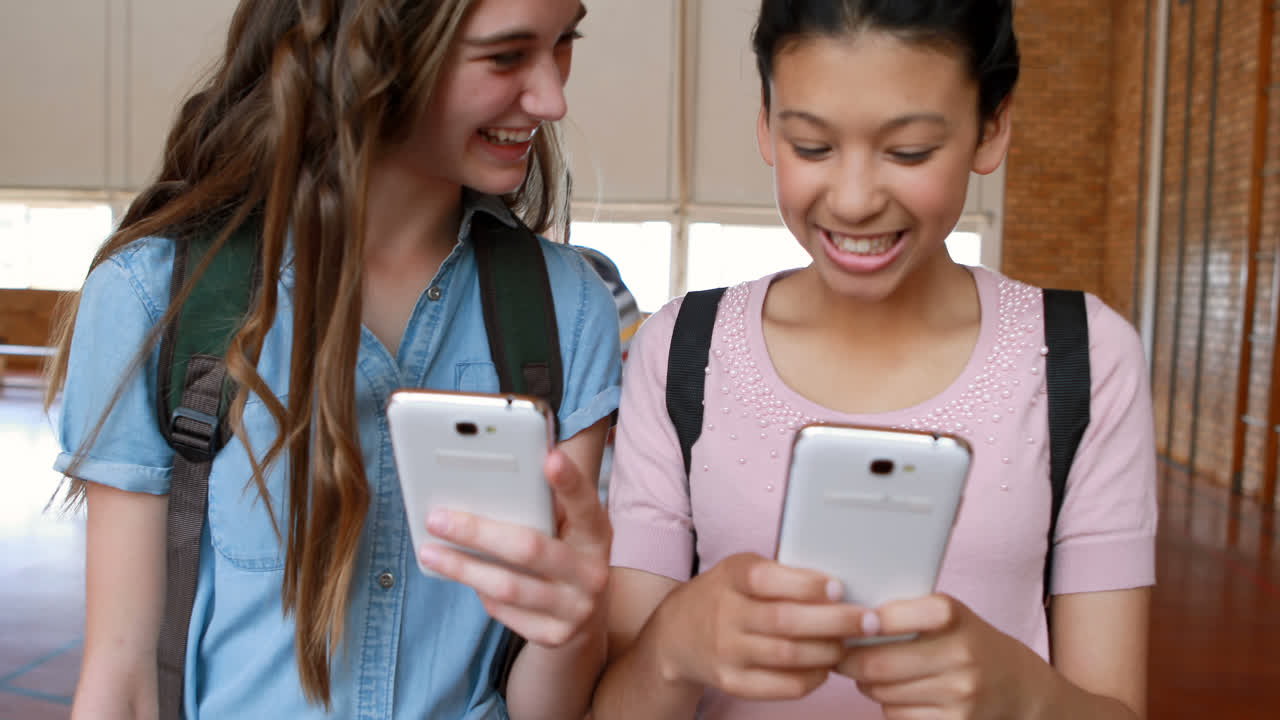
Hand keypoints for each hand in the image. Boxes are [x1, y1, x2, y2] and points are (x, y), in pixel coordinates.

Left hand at [418, 448, 610, 647]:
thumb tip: (486, 480)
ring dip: (462, 567)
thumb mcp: (568, 528)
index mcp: (597, 534)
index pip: (586, 504)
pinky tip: (463, 574)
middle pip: (529, 549)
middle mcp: (593, 572)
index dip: (570, 482)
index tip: (550, 458)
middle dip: (477, 532)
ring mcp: (575, 609)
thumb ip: (543, 506)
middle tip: (437, 518)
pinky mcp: (554, 636)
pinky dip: (479, 589)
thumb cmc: (564, 553)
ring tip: (429, 551)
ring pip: (508, 586)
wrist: (585, 617)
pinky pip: (503, 610)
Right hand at [653, 553, 870, 700]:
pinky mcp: (732, 683)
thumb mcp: (740, 569)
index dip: (805, 584)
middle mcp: (724, 615)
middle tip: (869, 621)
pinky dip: (812, 677)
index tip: (838, 586)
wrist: (675, 635)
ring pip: (788, 656)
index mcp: (730, 577)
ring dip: (828, 651)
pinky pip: (782, 686)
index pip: (765, 580)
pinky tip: (825, 666)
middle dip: (835, 621)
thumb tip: (839, 584)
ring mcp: (726, 652)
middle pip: (785, 621)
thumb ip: (780, 573)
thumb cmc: (723, 595)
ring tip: (849, 643)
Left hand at [837, 594, 1053, 718]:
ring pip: (882, 693)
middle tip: (839, 655)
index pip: (884, 618)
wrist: (1018, 685)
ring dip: (866, 685)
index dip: (857, 626)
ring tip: (873, 673)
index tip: (843, 626)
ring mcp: (959, 692)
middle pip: (875, 664)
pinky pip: (897, 715)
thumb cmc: (966, 641)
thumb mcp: (945, 614)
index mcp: (951, 614)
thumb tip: (844, 622)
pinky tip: (901, 694)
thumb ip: (902, 611)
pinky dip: (888, 705)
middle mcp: (959, 652)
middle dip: (848, 662)